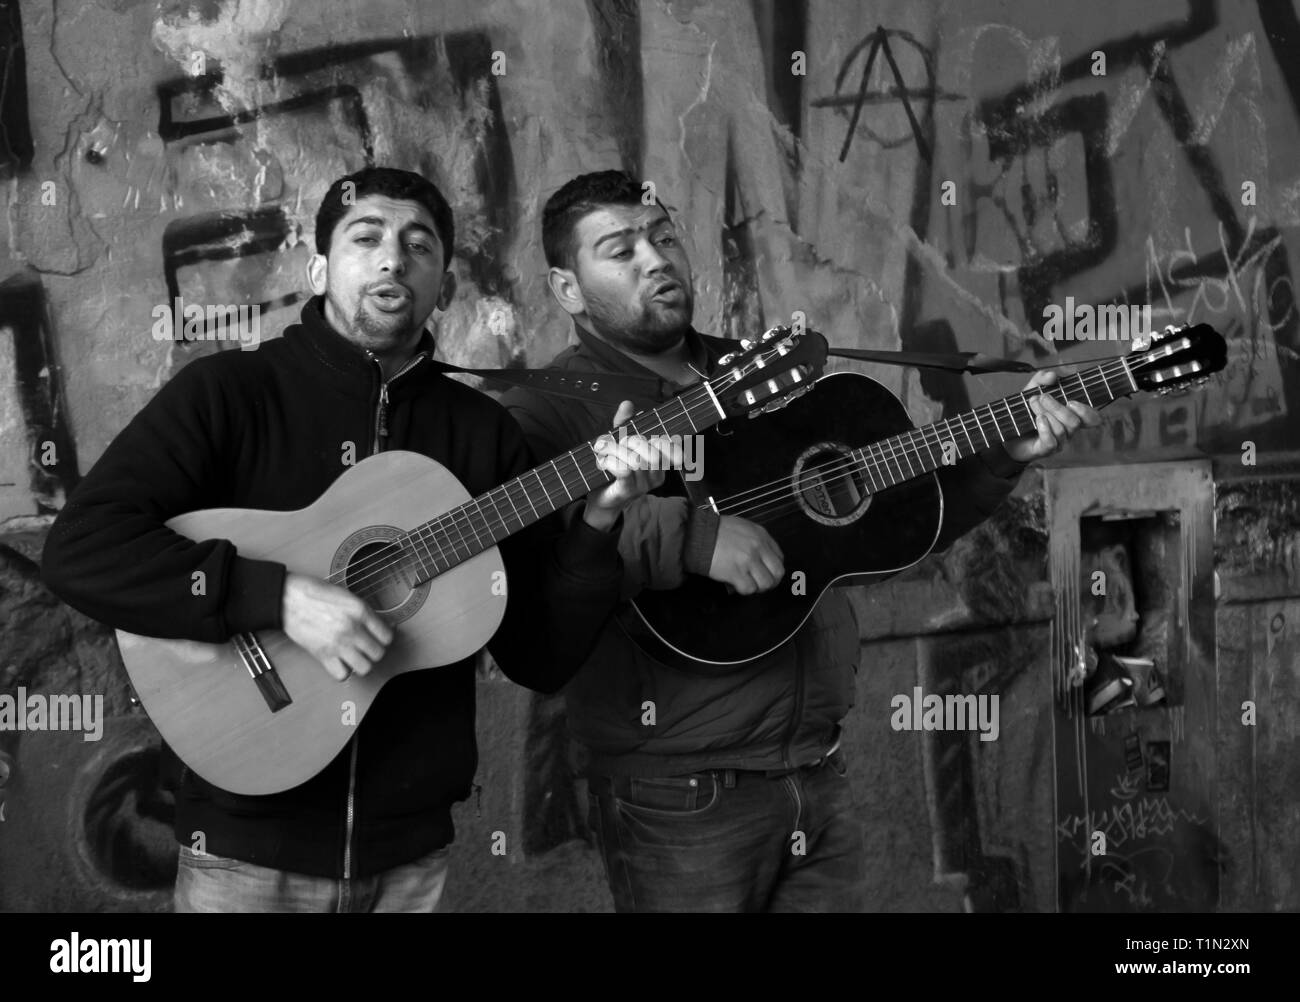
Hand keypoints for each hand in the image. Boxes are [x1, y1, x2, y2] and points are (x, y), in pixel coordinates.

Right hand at [281, 572, 393, 680]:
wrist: (288, 598)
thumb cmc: (314, 593)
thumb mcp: (347, 595)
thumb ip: (365, 611)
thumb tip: (382, 624)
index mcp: (360, 610)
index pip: (387, 636)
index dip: (384, 638)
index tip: (380, 637)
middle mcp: (352, 628)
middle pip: (378, 653)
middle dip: (374, 651)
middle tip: (367, 646)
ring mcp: (338, 644)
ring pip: (365, 668)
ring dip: (362, 663)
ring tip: (356, 656)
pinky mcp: (323, 655)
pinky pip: (342, 675)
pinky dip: (343, 671)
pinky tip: (341, 661)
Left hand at [584, 400, 682, 531]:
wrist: (601, 500)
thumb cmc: (613, 470)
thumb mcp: (619, 444)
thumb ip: (624, 424)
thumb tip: (627, 403)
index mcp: (659, 463)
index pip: (669, 446)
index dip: (656, 438)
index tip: (637, 436)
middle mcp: (655, 475)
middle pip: (653, 453)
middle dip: (632, 442)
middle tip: (616, 442)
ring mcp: (643, 486)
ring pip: (636, 461)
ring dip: (615, 450)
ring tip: (602, 450)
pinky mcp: (628, 491)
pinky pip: (624, 471)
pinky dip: (611, 462)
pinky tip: (603, 462)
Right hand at [708, 515, 784, 594]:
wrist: (697, 535)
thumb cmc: (714, 531)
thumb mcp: (742, 528)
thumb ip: (754, 541)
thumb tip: (760, 559)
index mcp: (761, 535)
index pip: (779, 557)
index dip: (773, 568)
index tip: (766, 572)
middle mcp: (758, 548)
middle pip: (777, 573)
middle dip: (771, 581)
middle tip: (760, 583)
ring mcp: (748, 561)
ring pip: (766, 583)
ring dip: (757, 587)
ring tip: (747, 583)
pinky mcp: (736, 573)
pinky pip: (749, 589)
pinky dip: (743, 589)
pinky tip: (736, 584)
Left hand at [1005, 369, 1101, 462]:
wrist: (1007, 432)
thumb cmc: (1025, 412)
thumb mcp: (1031, 391)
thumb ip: (1041, 380)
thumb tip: (1052, 375)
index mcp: (1071, 416)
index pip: (1092, 419)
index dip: (1088, 412)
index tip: (1071, 401)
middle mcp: (1068, 431)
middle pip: (1074, 422)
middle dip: (1057, 407)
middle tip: (1042, 397)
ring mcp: (1058, 442)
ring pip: (1061, 430)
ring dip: (1046, 413)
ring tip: (1033, 404)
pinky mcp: (1045, 450)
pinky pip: (1052, 442)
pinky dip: (1045, 428)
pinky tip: (1038, 419)